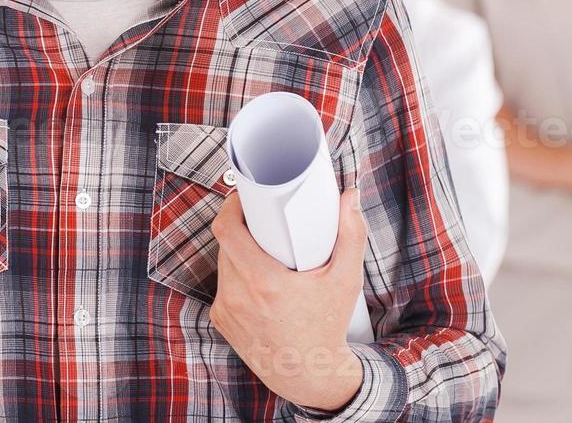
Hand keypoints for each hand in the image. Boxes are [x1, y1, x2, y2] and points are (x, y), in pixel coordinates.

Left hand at [209, 187, 366, 411]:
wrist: (311, 374)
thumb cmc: (328, 327)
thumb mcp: (345, 281)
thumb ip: (350, 236)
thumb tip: (349, 197)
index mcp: (262, 282)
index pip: (226, 230)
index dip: (230, 208)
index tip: (243, 199)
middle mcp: (238, 295)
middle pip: (226, 244)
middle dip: (241, 230)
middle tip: (261, 223)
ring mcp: (226, 309)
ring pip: (224, 265)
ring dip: (238, 254)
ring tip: (262, 252)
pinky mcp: (221, 320)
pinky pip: (223, 286)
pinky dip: (236, 279)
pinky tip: (256, 282)